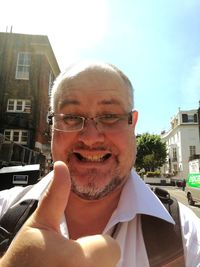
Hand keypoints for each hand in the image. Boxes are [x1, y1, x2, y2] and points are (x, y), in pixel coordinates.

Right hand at [0, 161, 120, 266]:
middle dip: (94, 256)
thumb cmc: (24, 256)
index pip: (112, 247)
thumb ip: (56, 195)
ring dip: (92, 266)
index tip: (74, 244)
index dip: (95, 243)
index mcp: (76, 260)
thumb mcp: (40, 222)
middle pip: (110, 261)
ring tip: (65, 266)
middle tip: (67, 258)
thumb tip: (62, 165)